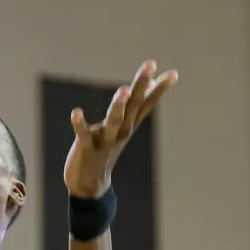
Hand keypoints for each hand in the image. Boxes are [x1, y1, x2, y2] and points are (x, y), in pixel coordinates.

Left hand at [63, 61, 177, 198]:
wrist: (89, 184)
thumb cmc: (104, 151)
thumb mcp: (121, 129)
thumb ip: (132, 108)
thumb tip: (145, 86)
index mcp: (129, 126)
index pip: (147, 104)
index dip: (159, 89)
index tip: (173, 73)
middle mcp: (121, 132)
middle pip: (133, 105)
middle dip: (141, 84)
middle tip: (151, 64)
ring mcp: (104, 140)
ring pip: (114, 121)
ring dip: (118, 106)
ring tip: (123, 90)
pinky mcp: (86, 148)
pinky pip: (83, 134)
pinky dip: (79, 124)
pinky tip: (76, 112)